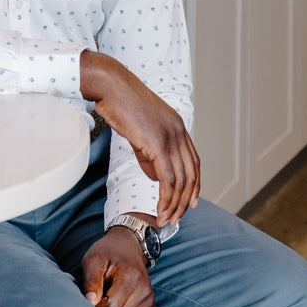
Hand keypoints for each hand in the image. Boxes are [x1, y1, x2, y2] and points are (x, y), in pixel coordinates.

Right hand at [80, 50, 199, 226]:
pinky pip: (168, 179)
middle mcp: (179, 132)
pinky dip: (166, 198)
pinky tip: (159, 209)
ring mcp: (171, 137)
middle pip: (191, 175)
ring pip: (181, 180)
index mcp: (178, 126)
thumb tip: (156, 177)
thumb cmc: (121, 105)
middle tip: (175, 218)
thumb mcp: (141, 130)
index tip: (190, 202)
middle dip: (185, 201)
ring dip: (175, 205)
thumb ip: (151, 153)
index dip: (194, 185)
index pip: (194, 162)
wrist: (112, 87)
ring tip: (165, 219)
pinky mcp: (158, 144)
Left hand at [82, 227, 154, 306]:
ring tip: (105, 302)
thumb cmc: (108, 252)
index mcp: (131, 277)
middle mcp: (144, 290)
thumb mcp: (94, 260)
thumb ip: (91, 281)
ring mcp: (149, 301)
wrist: (127, 246)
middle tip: (96, 301)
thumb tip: (89, 302)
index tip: (91, 298)